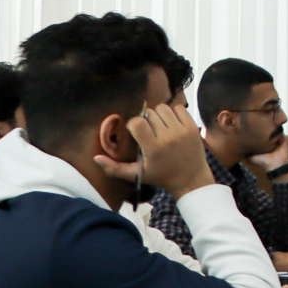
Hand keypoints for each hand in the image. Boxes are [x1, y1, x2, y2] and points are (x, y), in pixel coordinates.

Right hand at [97, 102, 211, 197]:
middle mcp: (168, 137)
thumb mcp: (137, 175)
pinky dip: (173, 113)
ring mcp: (182, 131)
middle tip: (149, 132)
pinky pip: (178, 108)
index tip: (136, 132)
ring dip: (158, 115)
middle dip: (146, 120)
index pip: (137, 122)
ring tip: (159, 127)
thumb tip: (95, 158)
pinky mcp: (192, 126)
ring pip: (163, 108)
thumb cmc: (161, 176)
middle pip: (149, 114)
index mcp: (153, 148)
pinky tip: (171, 124)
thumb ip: (114, 168)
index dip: (133, 124)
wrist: (190, 178)